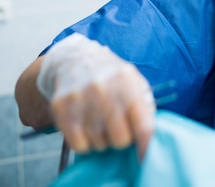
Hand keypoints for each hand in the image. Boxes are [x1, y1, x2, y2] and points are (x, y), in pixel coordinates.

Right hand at [37, 34, 154, 155]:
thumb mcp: (134, 81)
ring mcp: (81, 97)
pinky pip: (79, 145)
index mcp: (126, 81)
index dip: (146, 145)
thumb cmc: (110, 76)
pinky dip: (83, 140)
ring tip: (99, 118)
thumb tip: (151, 136)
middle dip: (120, 137)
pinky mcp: (61, 108)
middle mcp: (103, 88)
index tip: (146, 157)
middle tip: (116, 124)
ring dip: (101, 138)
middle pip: (120, 139)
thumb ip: (145, 107)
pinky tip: (85, 123)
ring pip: (99, 144)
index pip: (142, 123)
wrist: (75, 59)